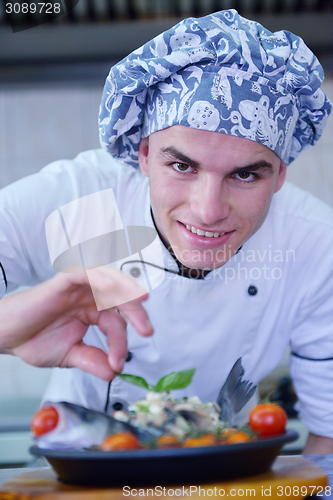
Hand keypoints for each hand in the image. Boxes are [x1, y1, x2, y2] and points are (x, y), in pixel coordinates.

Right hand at [0, 268, 152, 379]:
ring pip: (109, 281)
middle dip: (137, 313)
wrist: (5, 337)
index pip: (116, 324)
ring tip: (140, 301)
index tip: (117, 364)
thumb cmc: (33, 340)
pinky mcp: (63, 282)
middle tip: (147, 331)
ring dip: (126, 289)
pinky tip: (111, 288)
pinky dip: (100, 278)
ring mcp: (78, 288)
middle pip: (121, 299)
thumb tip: (114, 373)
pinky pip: (86, 274)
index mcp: (93, 312)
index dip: (121, 344)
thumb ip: (93, 361)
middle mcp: (89, 298)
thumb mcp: (70, 355)